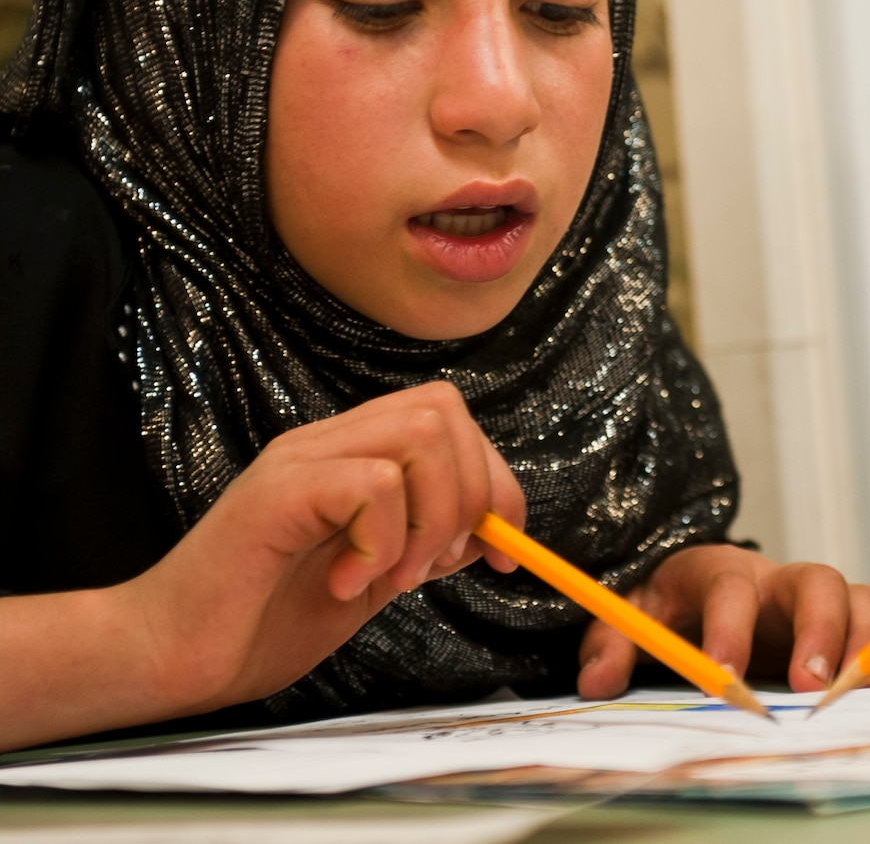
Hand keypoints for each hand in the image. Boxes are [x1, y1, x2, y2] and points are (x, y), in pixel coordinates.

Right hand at [127, 380, 524, 715]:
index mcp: (352, 454)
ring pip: (420, 434)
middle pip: (444, 411)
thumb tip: (493, 525)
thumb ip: (426, 541)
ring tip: (392, 575)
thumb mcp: (376, 576)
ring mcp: (299, 460)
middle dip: (471, 495)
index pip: (452, 421)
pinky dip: (383, 540)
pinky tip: (349, 582)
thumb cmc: (264, 620)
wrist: (173, 657)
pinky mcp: (277, 493)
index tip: (498, 550)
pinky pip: (372, 483)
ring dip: (431, 517)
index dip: (495, 481)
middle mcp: (327, 442)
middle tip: (435, 566)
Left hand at [576, 545, 869, 698]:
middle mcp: (778, 580)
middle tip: (809, 686)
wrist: (701, 592)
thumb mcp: (632, 616)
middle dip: (819, 631)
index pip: (731, 588)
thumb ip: (613, 642)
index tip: (722, 678)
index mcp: (720, 570)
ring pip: (859, 602)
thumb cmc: (671, 607)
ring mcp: (818, 601)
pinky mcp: (845, 626)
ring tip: (857, 691)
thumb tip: (597, 681)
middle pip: (815, 581)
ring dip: (864, 645)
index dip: (731, 629)